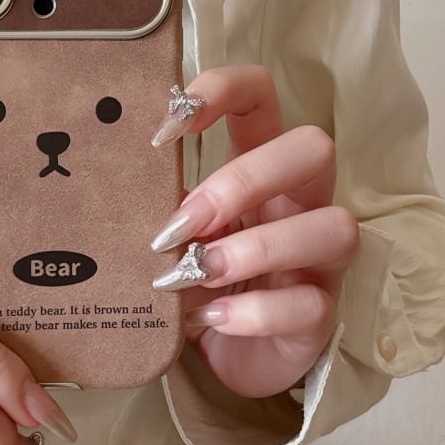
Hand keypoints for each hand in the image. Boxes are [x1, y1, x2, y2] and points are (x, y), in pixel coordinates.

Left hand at [150, 66, 359, 398]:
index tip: (164, 132)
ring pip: (333, 226)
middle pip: (314, 148)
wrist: (217, 353)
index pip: (262, 95)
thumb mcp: (177, 227)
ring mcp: (320, 260)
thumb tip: (110, 169)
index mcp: (260, 166)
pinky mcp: (321, 316)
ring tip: (196, 273)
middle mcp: (300, 202)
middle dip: (244, 180)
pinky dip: (256, 312)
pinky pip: (312, 305)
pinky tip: (212, 318)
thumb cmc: (195, 275)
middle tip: (186, 221)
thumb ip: (162, 197)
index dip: (222, 92)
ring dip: (255, 248)